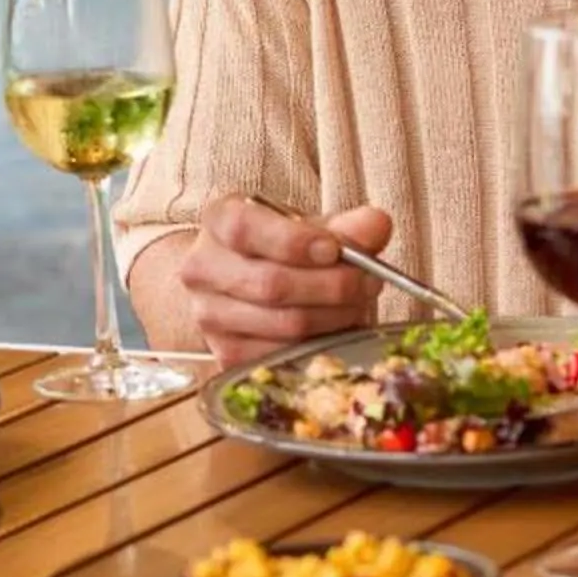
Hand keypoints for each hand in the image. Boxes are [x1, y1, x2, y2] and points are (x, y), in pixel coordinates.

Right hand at [176, 197, 394, 367]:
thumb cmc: (284, 248)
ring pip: (283, 324)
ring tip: (357, 303)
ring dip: (335, 316)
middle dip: (332, 286)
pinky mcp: (225, 355)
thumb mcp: (314, 226)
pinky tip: (335, 328)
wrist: (251, 279)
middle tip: (369, 282)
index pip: (244, 229)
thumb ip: (348, 225)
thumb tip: (375, 226)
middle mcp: (202, 268)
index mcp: (218, 220)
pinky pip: (284, 356)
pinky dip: (320, 343)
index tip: (334, 249)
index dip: (292, 242)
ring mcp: (209, 316)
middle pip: (270, 284)